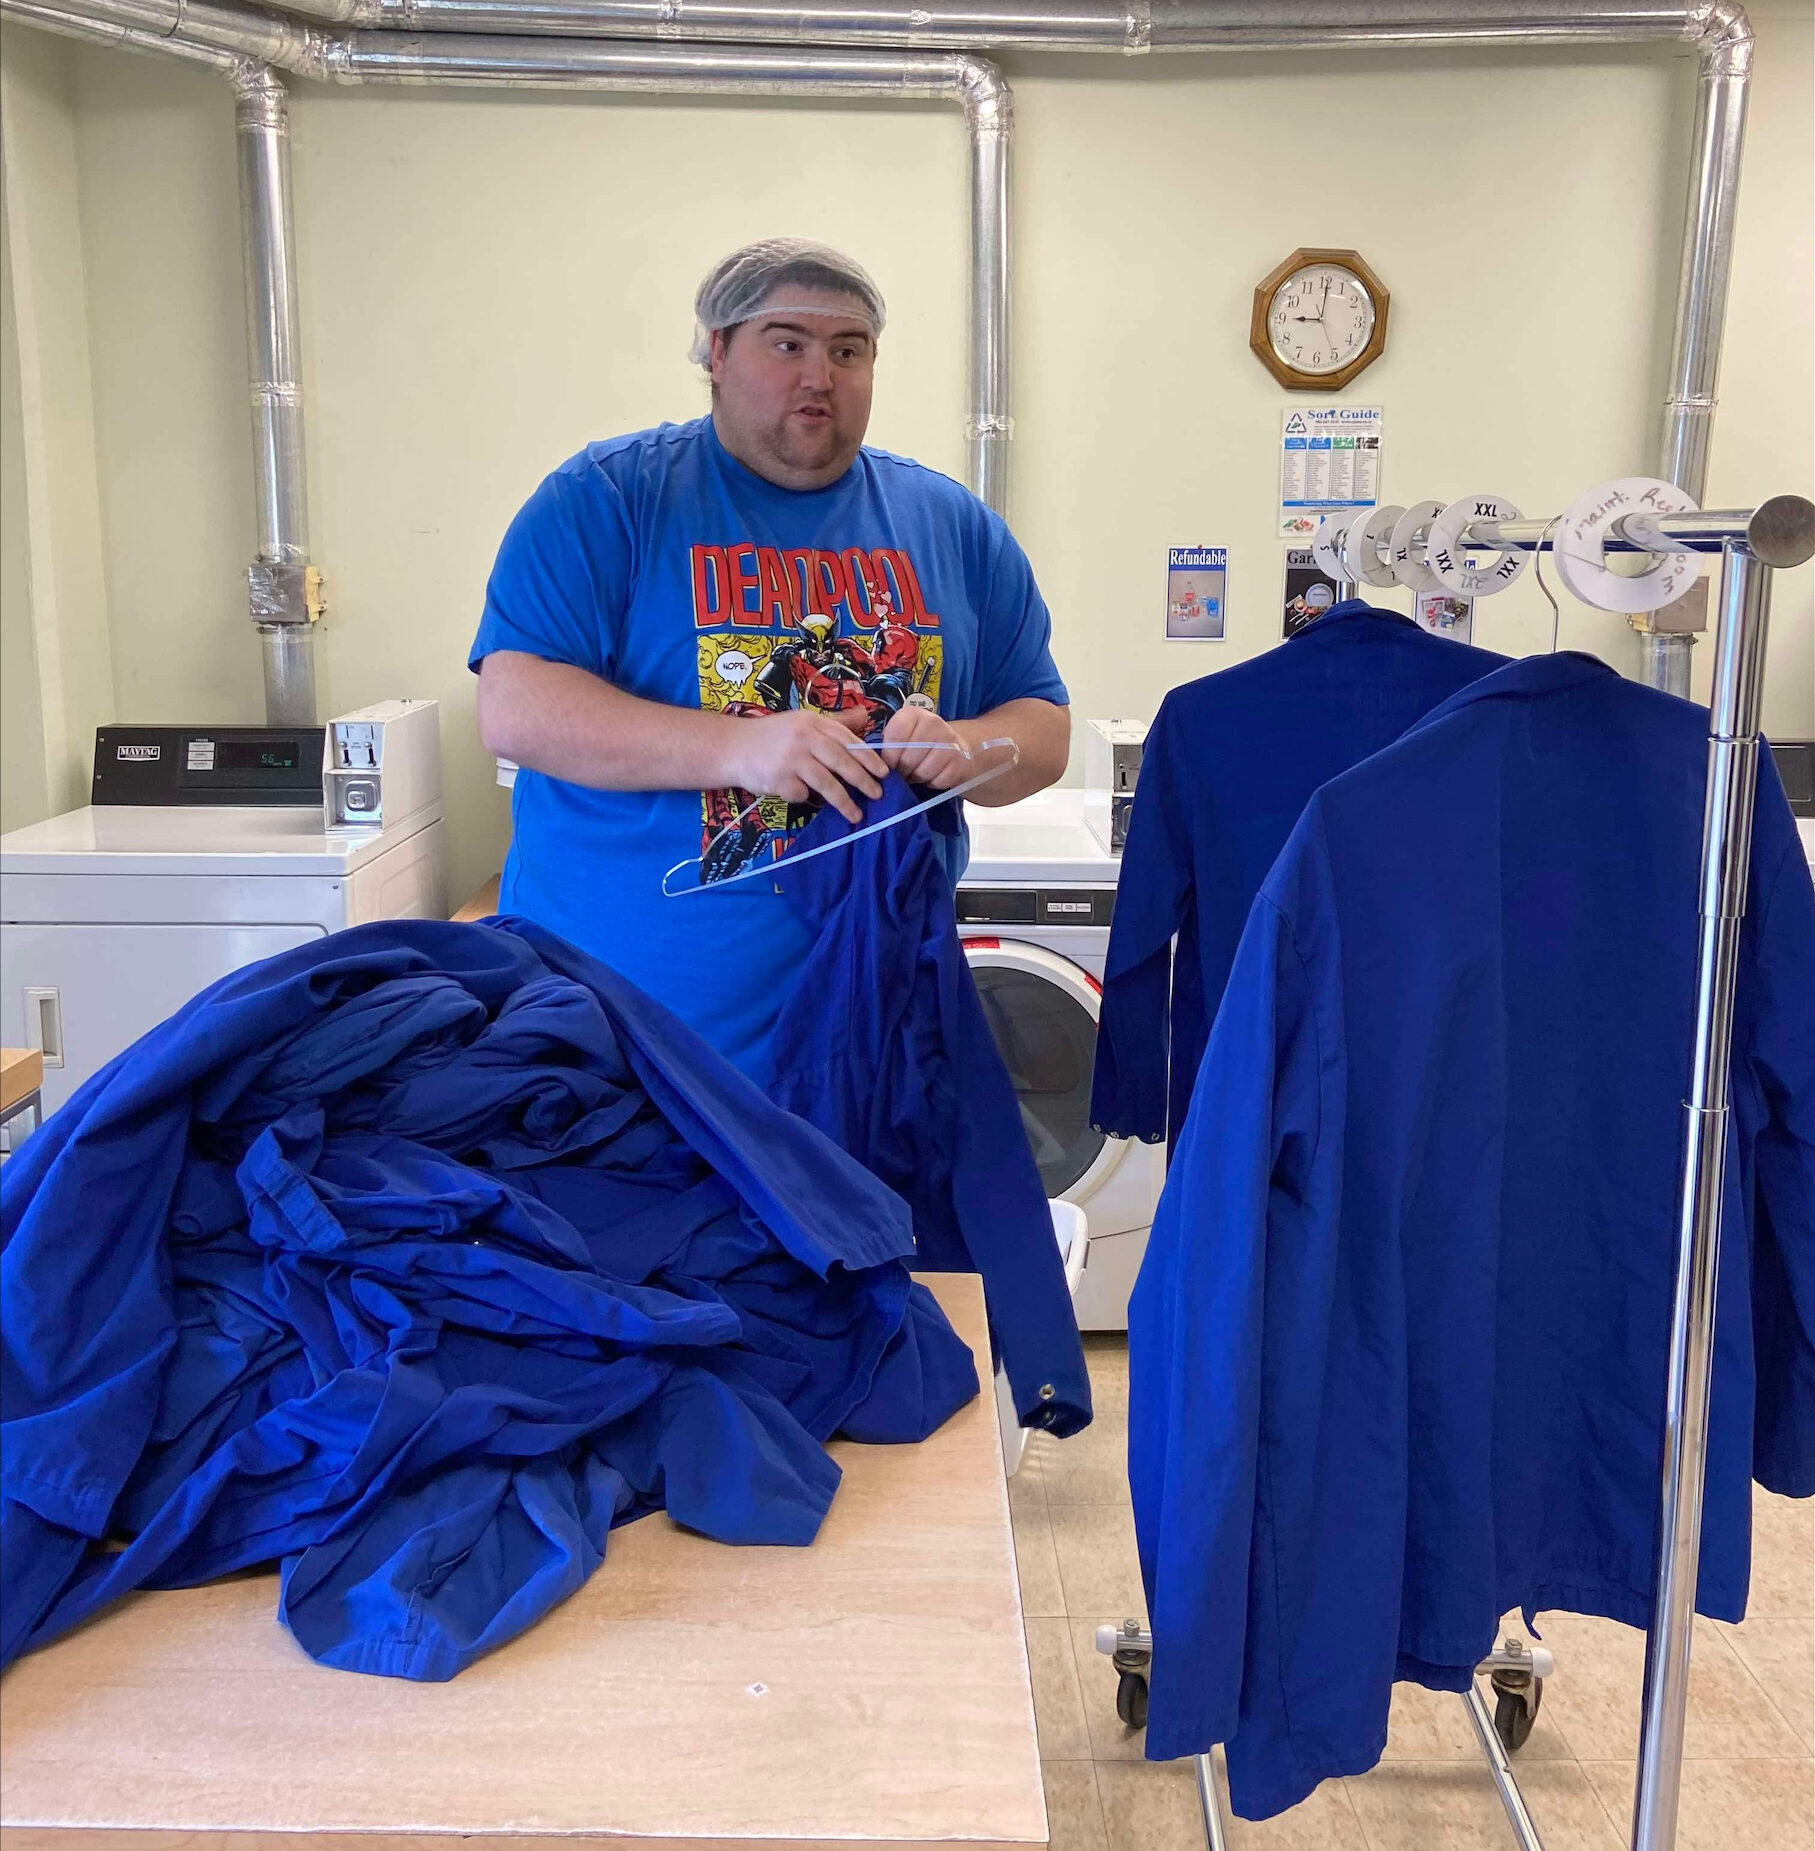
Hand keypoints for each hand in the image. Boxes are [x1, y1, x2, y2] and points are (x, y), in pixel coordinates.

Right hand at [721, 709, 883, 823]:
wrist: (733, 747)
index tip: (884, 773)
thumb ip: (834, 722)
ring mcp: (791, 759)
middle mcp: (803, 738)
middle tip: (878, 795)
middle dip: (863, 781)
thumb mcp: (802, 722)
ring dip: (844, 801)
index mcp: (812, 722)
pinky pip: (801, 794)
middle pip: (841, 762)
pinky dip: (804, 798)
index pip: (848, 740)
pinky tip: (799, 794)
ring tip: (856, 815)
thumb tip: (865, 716)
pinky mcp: (779, 779)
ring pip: (826, 783)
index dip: (869, 757)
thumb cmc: (772, 736)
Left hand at [878, 706, 982, 790]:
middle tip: (904, 772)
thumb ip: (888, 745)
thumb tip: (875, 766)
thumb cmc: (919, 744)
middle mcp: (933, 722)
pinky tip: (932, 775)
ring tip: (917, 773)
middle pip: (908, 757)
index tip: (889, 765)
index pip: (895, 737)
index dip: (889, 757)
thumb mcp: (902, 737)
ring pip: (923, 771)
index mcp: (913, 714)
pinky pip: (938, 780)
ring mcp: (950, 741)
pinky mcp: (960, 760)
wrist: (954, 748)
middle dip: (902, 771)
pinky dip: (932, 783)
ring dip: (917, 778)